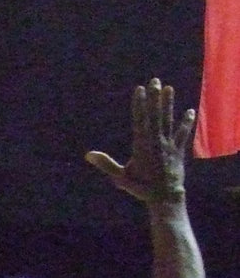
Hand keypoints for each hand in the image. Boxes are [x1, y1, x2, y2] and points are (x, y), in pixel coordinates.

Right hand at [85, 78, 193, 203]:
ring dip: (168, 104)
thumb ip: (106, 163)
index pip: (139, 120)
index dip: (139, 104)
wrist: (164, 196)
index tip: (139, 89)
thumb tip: (88, 155)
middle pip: (155, 115)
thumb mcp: (120, 176)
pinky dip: (186, 123)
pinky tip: (189, 111)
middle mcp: (156, 141)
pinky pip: (182, 134)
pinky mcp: (178, 150)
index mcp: (141, 145)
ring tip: (169, 88)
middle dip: (154, 98)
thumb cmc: (140, 187)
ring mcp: (168, 144)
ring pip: (168, 120)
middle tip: (155, 81)